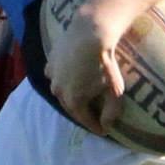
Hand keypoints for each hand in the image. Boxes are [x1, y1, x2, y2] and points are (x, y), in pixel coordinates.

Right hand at [46, 4, 125, 136]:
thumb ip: (111, 112)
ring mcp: (52, 76)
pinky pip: (55, 76)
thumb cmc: (105, 63)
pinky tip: (68, 77)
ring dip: (70, 96)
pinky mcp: (50, 61)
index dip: (95, 126)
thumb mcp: (114, 91)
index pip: (85, 120)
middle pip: (71, 107)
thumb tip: (106, 126)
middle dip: (82, 112)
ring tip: (79, 95)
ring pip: (60, 91)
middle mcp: (58, 91)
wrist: (90, 33)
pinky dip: (62, 80)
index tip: (103, 131)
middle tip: (91, 115)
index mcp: (73, 101)